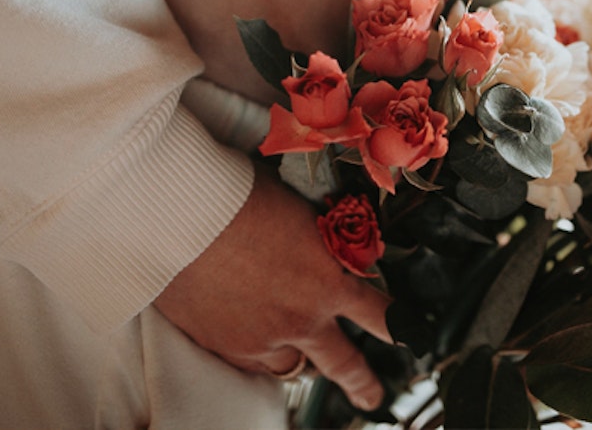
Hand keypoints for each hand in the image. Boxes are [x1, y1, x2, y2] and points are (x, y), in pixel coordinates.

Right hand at [154, 165, 391, 409]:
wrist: (182, 216)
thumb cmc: (238, 196)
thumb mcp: (298, 209)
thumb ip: (317, 236)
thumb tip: (324, 238)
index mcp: (330, 280)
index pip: (381, 315)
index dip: (400, 327)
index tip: (410, 335)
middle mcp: (302, 318)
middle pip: (345, 364)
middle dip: (363, 383)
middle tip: (372, 395)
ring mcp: (262, 339)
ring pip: (293, 367)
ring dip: (301, 363)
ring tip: (305, 364)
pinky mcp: (224, 345)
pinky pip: (251, 364)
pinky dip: (258, 356)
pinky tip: (256, 345)